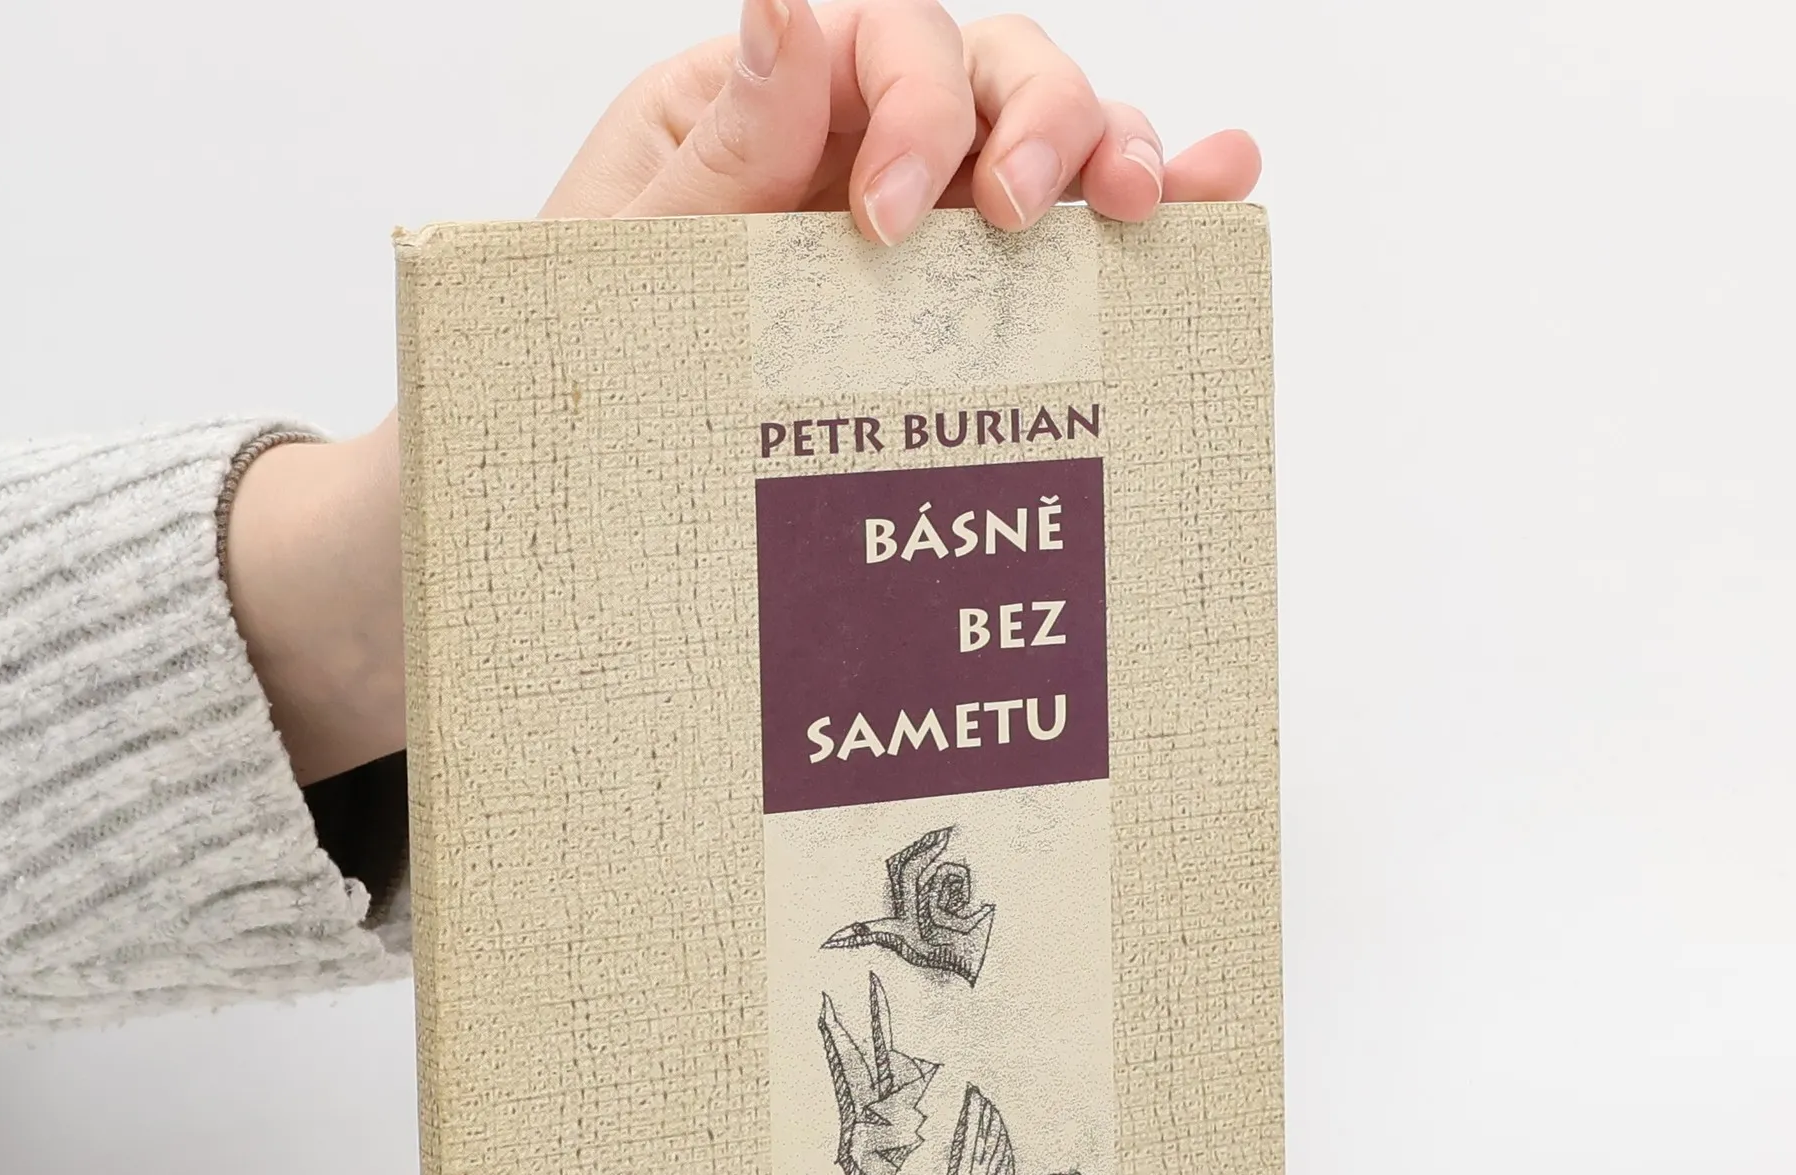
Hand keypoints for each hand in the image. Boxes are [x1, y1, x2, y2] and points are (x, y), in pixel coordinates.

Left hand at [229, 0, 1261, 785]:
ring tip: (1136, 206)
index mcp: (760, 104)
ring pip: (1044, 135)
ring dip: (1108, 149)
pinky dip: (1149, 199)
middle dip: (1029, 123)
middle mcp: (855, 145)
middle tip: (1014, 221)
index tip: (879, 221)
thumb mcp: (627, 258)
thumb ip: (719, 148)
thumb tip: (791, 2)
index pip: (877, 33)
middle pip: (988, 64)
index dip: (910, 105)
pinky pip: (1065, 234)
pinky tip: (1212, 187)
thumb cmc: (583, 368)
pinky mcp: (963, 302)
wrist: (583, 503)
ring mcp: (920, 221)